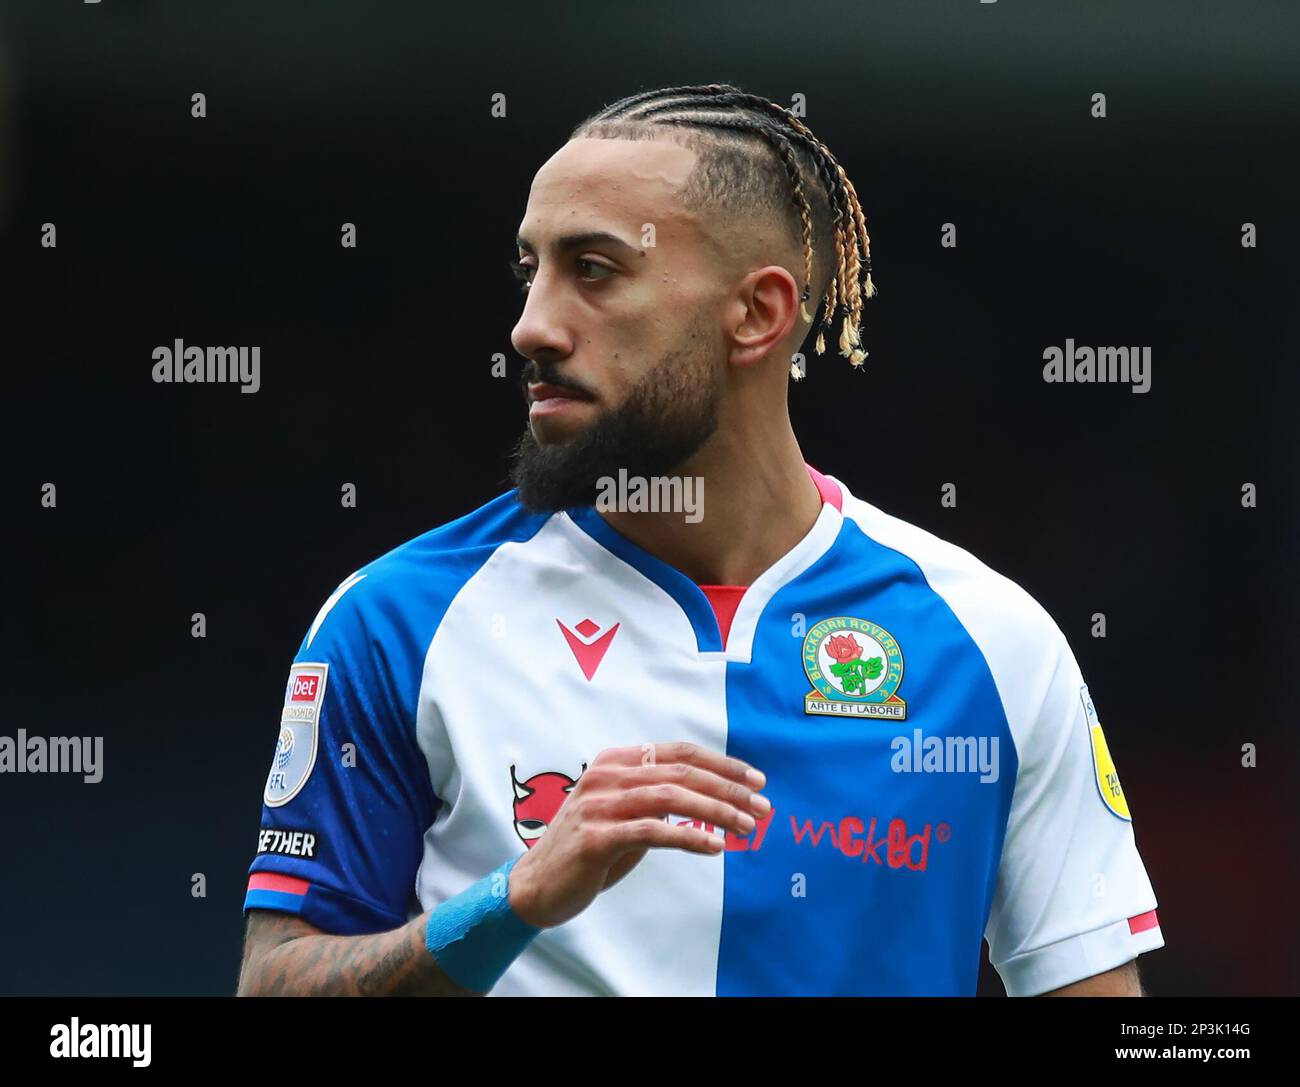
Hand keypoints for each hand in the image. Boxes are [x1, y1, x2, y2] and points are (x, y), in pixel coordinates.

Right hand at [508, 741, 768, 928]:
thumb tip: (716, 798)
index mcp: (615, 761)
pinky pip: (652, 831)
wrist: (537, 885)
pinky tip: (715, 846)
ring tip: (747, 826)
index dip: (722, 763)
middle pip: (681, 772)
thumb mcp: (626, 813)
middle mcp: (606, 775)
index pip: (679, 752)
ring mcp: (598, 805)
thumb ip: (660, 799)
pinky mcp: (596, 837)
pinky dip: (689, 838)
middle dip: (729, 788)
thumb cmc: (590, 848)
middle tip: (763, 806)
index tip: (756, 779)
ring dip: (716, 811)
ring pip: (671, 798)